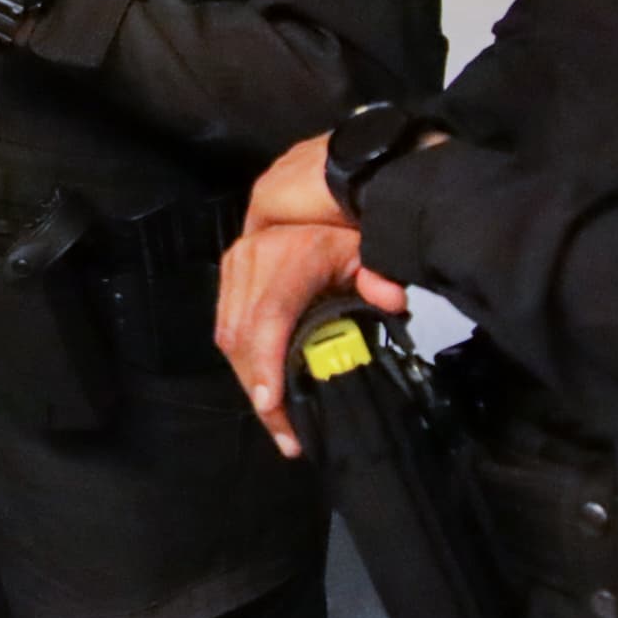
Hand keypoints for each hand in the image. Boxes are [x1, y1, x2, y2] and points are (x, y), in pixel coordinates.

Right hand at [210, 134, 416, 459]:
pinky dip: (243, 360)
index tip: (274, 405)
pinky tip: (262, 385)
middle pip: (243, 338)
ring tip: (275, 419)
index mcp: (285, 255)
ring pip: (230, 336)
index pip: (270, 318)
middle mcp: (251, 258)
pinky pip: (226, 324)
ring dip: (249, 380)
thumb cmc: (353, 225)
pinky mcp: (230, 271)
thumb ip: (380, 275)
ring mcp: (236, 264)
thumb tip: (391, 300)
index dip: (269, 364)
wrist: (330, 184)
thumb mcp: (370, 247)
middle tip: (285, 434)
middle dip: (260, 390)